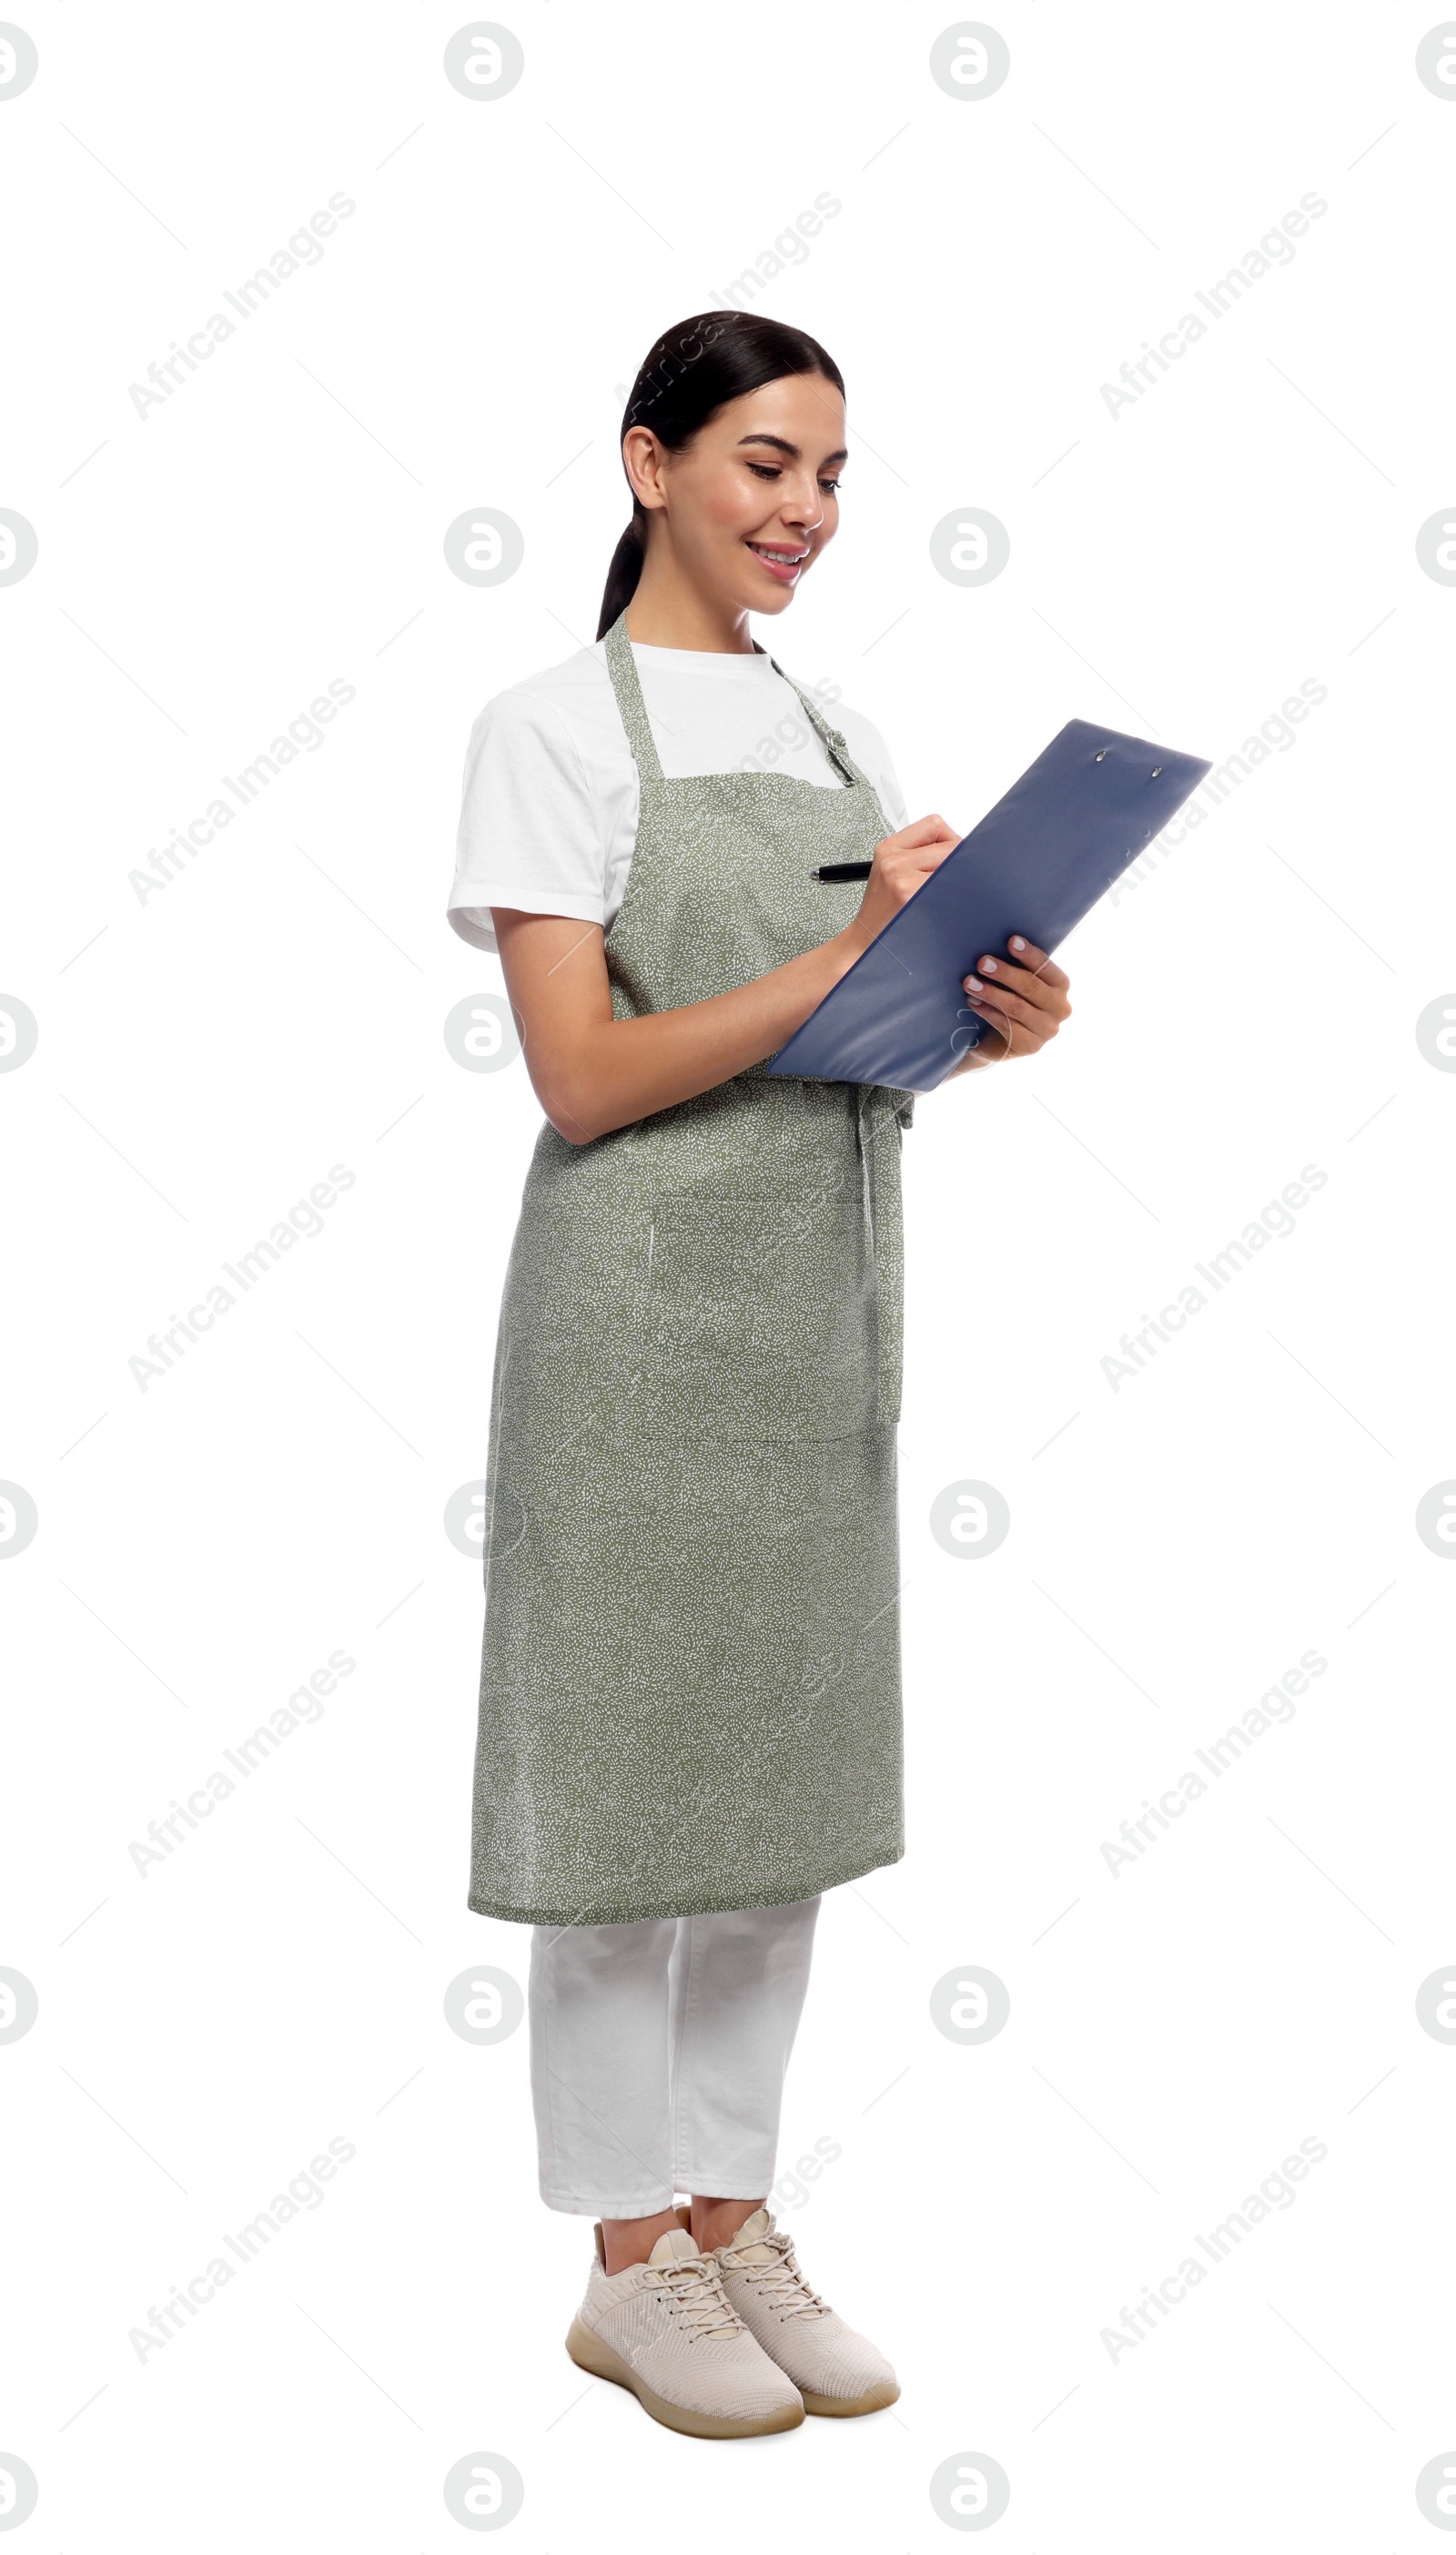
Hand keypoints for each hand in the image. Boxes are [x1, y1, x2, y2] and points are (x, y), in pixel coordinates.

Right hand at [836, 814, 960, 964]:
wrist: (866, 941)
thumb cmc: (882, 910)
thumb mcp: (891, 871)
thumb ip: (920, 854)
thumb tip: (962, 849)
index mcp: (888, 848)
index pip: (935, 825)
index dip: (950, 840)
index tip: (950, 857)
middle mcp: (893, 860)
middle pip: (950, 846)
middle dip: (958, 863)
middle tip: (950, 881)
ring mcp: (901, 878)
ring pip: (953, 866)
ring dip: (957, 880)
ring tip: (943, 894)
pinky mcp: (911, 895)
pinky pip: (948, 887)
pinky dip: (953, 896)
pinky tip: (942, 904)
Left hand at [949, 935, 1070, 1073]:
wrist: (999, 1040)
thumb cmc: (1010, 999)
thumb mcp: (1017, 982)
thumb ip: (1017, 967)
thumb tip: (997, 945)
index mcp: (1061, 986)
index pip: (1046, 967)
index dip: (1029, 954)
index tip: (1011, 940)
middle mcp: (1060, 1008)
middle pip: (1031, 986)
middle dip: (1005, 973)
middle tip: (981, 962)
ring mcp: (1047, 1030)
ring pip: (1016, 1007)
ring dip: (991, 992)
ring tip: (969, 982)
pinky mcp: (1031, 1046)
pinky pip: (1006, 1026)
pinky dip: (987, 1011)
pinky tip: (972, 1001)